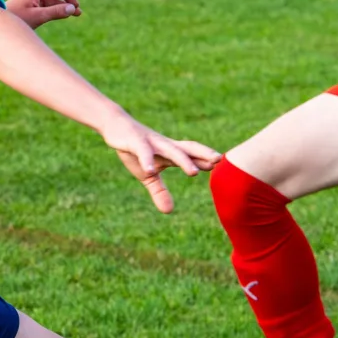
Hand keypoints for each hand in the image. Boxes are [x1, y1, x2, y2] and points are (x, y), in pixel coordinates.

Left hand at [6, 0, 83, 29]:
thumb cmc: (16, 19)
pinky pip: (49, 6)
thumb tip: (73, 9)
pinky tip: (66, 15)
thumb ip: (56, 12)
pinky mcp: (33, 8)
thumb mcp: (38, 16)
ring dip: (65, 5)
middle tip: (76, 8)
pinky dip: (58, 10)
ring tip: (77, 14)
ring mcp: (34, 0)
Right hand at [100, 118, 218, 212]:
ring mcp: (150, 142)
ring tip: (193, 172)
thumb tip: (169, 211)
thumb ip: (159, 191)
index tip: (223, 165)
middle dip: (203, 154)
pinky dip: (147, 160)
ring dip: (182, 160)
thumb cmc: (135, 150)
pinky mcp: (134, 141)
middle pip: (188, 147)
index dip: (206, 159)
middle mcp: (164, 145)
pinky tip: (150, 171)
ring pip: (170, 150)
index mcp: (170, 151)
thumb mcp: (146, 175)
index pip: (192, 154)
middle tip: (218, 160)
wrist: (114, 125)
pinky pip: (142, 151)